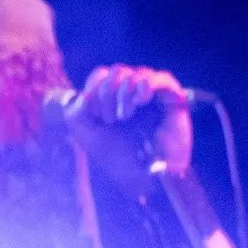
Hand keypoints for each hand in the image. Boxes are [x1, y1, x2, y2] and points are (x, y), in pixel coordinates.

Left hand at [63, 64, 193, 192]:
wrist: (142, 176)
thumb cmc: (116, 156)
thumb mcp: (85, 134)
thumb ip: (75, 112)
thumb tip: (85, 95)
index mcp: (112, 97)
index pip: (101, 75)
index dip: (94, 87)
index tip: (95, 114)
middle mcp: (132, 93)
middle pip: (117, 71)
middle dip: (107, 92)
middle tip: (109, 119)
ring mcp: (152, 95)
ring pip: (135, 73)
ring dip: (124, 92)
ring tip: (123, 116)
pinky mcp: (172, 99)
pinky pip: (160, 78)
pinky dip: (146, 85)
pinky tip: (141, 100)